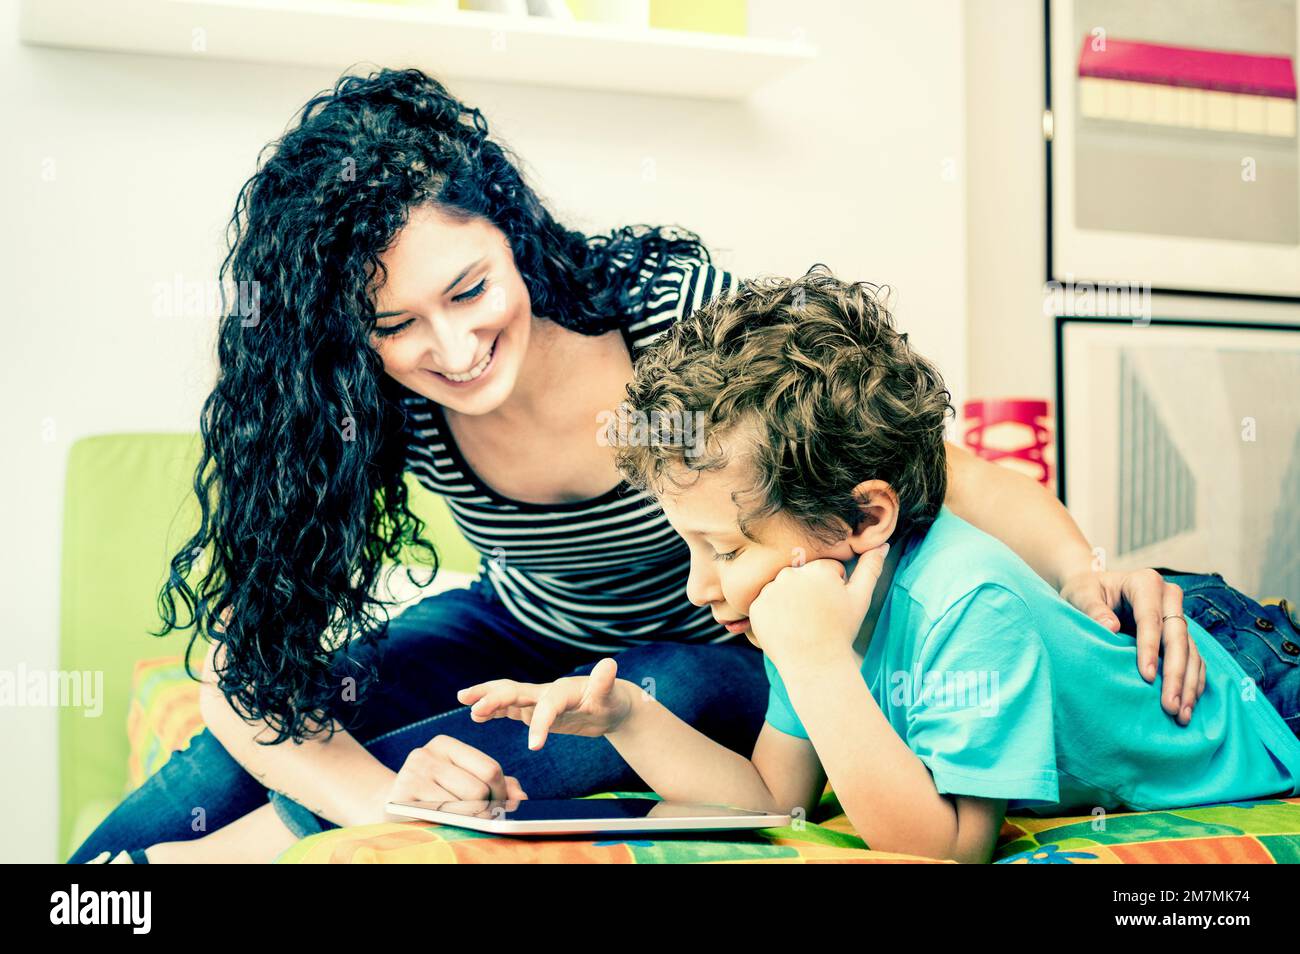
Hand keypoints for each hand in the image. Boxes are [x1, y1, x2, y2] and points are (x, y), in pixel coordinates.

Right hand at [385, 734, 526, 816]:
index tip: (499, 806)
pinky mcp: (402, 799)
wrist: (388, 809)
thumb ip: (497, 784)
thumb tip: (521, 797)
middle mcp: (425, 755)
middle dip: (485, 809)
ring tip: (461, 820)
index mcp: (444, 745)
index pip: (489, 769)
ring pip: (462, 807)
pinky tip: (444, 823)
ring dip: (468, 820)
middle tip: (481, 818)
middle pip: (478, 790)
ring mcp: (411, 776)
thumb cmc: (436, 795)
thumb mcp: (464, 781)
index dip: (501, 793)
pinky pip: (442, 819)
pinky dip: (450, 826)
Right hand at [457, 657, 633, 749]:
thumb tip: (609, 663)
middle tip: (474, 707)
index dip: (540, 723)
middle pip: (516, 691)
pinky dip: (493, 710)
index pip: (548, 705)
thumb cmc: (610, 701)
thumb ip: (605, 682)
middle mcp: (546, 692)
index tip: (535, 746)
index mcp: (564, 690)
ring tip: (465, 700)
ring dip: (486, 698)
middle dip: (496, 698)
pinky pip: (509, 708)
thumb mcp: (611, 696)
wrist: (608, 704)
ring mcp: (537, 700)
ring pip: (507, 696)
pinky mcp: (533, 709)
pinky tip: (476, 715)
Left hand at [748, 543, 888, 668]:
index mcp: (818, 569)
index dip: (832, 589)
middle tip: (816, 617)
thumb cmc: (841, 632)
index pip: (825, 569)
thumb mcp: (860, 599)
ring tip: (801, 623)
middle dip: (810, 592)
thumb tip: (883, 544)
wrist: (815, 665)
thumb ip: (871, 568)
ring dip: (790, 600)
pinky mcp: (757, 607)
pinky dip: (774, 613)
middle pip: (802, 576)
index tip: (832, 608)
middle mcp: (792, 574)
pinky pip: (766, 603)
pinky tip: (786, 628)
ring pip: (783, 588)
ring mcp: (771, 590)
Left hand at [1059, 567, 1203, 724]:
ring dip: (1188, 684)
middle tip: (1169, 706)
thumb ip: (1093, 608)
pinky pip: (1194, 659)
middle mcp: (1168, 597)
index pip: (1151, 619)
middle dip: (1176, 674)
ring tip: (1181, 714)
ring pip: (1191, 652)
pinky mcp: (1180, 634)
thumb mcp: (1080, 594)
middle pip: (1178, 637)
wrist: (1092, 589)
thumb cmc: (1084, 591)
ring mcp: (1177, 615)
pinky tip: (1188, 704)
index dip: (1150, 648)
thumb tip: (1110, 628)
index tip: (1147, 676)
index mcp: (1145, 583)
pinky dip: (1192, 682)